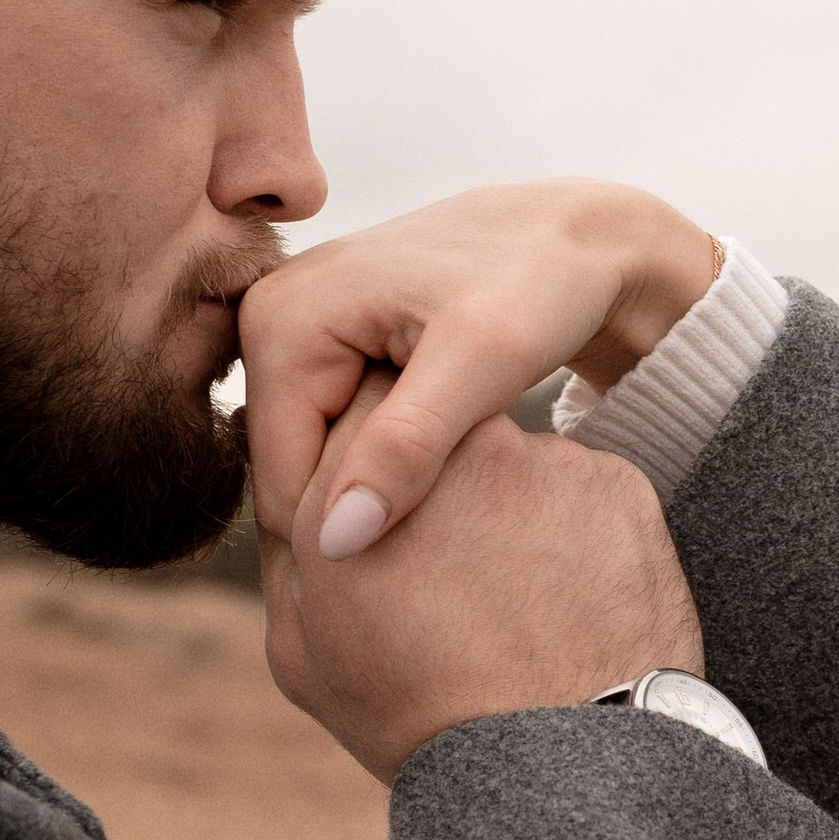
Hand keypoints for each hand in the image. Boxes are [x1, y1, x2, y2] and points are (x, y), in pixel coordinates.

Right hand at [236, 182, 718, 561]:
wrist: (574, 239)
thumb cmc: (541, 285)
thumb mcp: (483, 362)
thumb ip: (406, 446)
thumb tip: (333, 542)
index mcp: (279, 320)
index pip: (281, 484)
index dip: (341, 555)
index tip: (416, 600)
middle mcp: (265, 318)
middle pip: (289, 477)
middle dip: (353, 533)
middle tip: (439, 586)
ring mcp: (290, 331)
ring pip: (314, 467)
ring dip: (368, 513)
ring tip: (444, 553)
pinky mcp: (323, 347)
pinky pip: (334, 440)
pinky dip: (381, 479)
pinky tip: (437, 508)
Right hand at [261, 369, 706, 782]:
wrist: (556, 765)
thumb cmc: (417, 718)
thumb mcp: (303, 649)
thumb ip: (287, 548)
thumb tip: (298, 486)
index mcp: (354, 482)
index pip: (358, 411)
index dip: (373, 466)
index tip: (390, 521)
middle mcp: (447, 447)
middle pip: (440, 424)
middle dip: (441, 478)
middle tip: (454, 568)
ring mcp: (541, 458)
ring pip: (516, 461)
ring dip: (512, 510)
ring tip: (517, 602)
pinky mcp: (615, 483)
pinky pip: (581, 493)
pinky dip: (576, 536)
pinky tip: (566, 604)